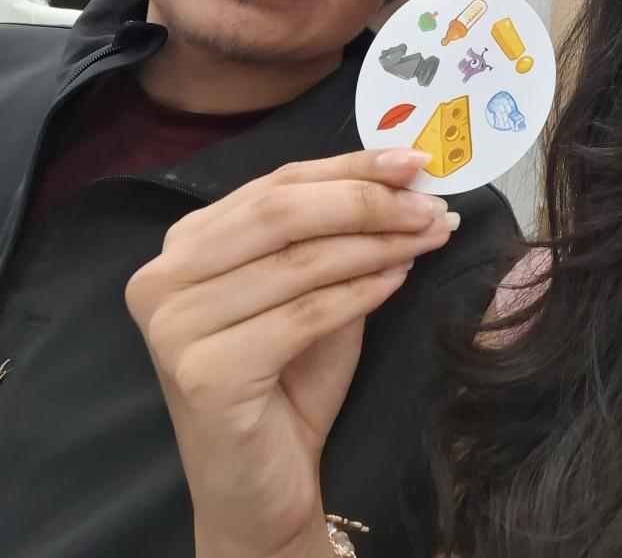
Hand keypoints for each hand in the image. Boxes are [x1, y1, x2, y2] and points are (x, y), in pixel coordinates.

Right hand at [126, 148, 455, 557]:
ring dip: (375, 245)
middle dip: (366, 202)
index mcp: (186, 243)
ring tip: (428, 236)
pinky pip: (302, 316)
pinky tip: (397, 280)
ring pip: (298, 262)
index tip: (413, 160)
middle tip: (430, 204)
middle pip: (281, 213)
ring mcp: (175, 326)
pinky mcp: (204, 373)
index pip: (277, 185)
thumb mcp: (313, 291)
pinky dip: (358, 293)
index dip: (349, 167)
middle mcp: (164, 276)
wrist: (258, 488)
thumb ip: (337, 237)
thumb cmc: (287, 382)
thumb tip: (404, 182)